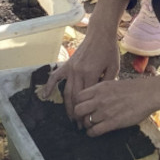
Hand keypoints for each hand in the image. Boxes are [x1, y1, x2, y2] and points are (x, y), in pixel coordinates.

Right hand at [40, 0, 125, 121]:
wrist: (99, 33)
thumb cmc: (109, 50)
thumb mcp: (114, 68)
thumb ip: (108, 83)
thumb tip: (102, 99)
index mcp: (91, 74)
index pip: (87, 99)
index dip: (87, 112)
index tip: (89, 123)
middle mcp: (78, 73)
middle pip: (75, 98)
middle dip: (77, 114)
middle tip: (80, 126)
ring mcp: (71, 69)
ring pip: (66, 91)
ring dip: (67, 106)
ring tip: (70, 117)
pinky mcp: (67, 65)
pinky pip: (55, 77)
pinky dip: (49, 86)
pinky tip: (44, 95)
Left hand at [73, 77, 159, 136]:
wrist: (148, 93)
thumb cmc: (133, 88)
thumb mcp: (112, 84)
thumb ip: (100, 91)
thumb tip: (91, 97)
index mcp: (99, 88)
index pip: (77, 97)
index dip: (77, 104)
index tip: (80, 108)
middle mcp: (99, 100)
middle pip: (77, 110)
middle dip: (78, 116)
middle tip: (82, 119)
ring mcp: (105, 111)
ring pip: (86, 122)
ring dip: (87, 126)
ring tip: (91, 126)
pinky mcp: (112, 122)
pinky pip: (94, 131)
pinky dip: (92, 133)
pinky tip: (95, 132)